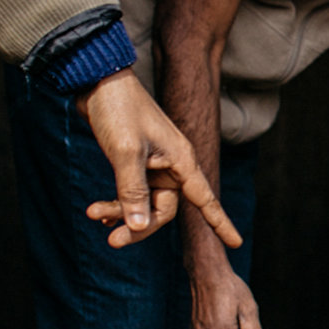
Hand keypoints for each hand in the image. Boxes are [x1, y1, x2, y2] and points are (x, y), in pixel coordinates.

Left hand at [78, 71, 241, 248]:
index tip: (235, 245)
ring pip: (143, 203)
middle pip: (164, 210)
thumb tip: (139, 227)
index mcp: (181, 161)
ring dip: (120, 212)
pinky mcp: (134, 163)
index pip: (205, 200)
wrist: (98, 83)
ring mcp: (153, 165)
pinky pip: (130, 193)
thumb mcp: (126, 153)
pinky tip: (98, 211)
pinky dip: (116, 204)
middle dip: (139, 226)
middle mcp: (171, 166)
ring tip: (93, 214)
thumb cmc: (119, 112)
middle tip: (112, 241)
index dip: (220, 223)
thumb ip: (132, 191)